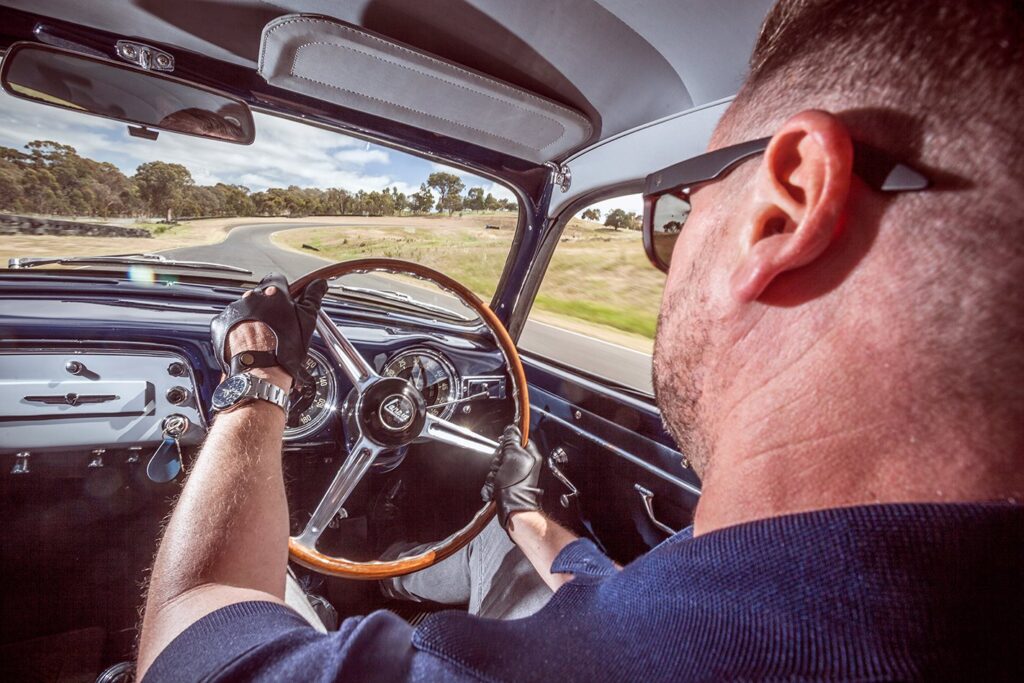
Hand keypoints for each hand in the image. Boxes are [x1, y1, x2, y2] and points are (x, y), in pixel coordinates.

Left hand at [211, 273, 327, 385]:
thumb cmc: (284, 350)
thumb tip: (319, 285)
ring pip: (244, 309)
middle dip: (267, 306)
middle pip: (260, 296)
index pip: (278, 280)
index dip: (284, 292)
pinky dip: (236, 329)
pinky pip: (229, 322)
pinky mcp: (220, 325)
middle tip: (276, 325)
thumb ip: (313, 298)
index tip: (286, 301)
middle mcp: (251, 298)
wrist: (260, 373)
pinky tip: (247, 342)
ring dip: (252, 318)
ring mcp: (234, 311)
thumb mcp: (307, 321)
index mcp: (273, 293)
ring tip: (262, 338)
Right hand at [481, 425, 542, 530]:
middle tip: (501, 468)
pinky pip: (495, 477)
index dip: (509, 442)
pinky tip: (494, 488)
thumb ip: (512, 441)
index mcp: (531, 456)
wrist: (512, 509)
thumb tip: (512, 428)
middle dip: (498, 461)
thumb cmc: (515, 486)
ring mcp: (515, 475)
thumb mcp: (513, 457)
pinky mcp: (507, 484)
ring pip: (498, 465)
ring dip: (494, 473)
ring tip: (498, 481)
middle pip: (505, 453)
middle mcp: (524, 464)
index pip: (519, 440)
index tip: (504, 448)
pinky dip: (492, 483)